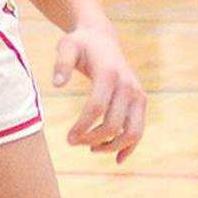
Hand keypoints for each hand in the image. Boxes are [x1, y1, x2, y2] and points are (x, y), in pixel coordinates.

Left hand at [56, 24, 145, 162]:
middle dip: (92, 138)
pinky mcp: (141, 101)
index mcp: (109, 74)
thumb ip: (61, 64)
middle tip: (73, 142)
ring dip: (112, 146)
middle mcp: (128, 86)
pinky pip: (140, 129)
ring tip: (91, 149)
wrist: (102, 38)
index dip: (83, 127)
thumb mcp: (66, 46)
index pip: (97, 108)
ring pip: (132, 132)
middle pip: (113, 124)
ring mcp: (138, 95)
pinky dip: (131, 146)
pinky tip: (117, 159)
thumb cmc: (80, 44)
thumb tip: (56, 84)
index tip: (68, 138)